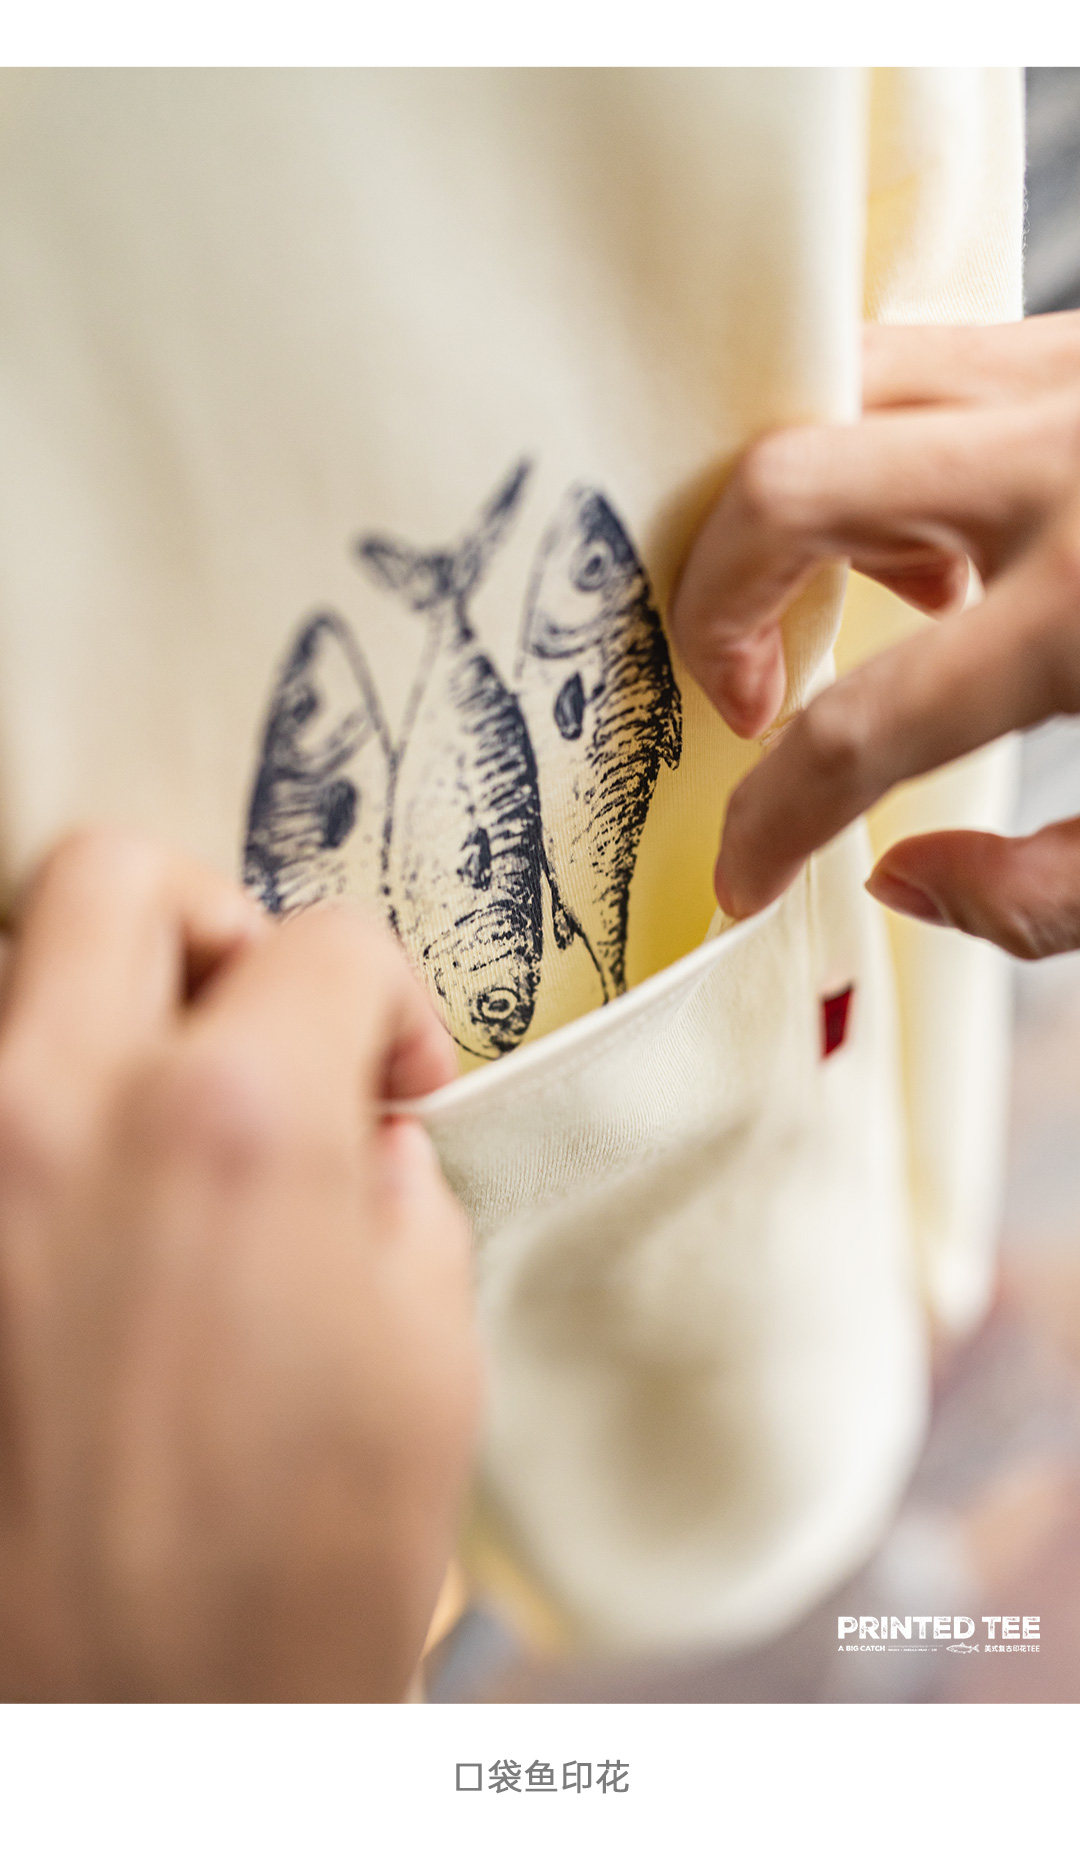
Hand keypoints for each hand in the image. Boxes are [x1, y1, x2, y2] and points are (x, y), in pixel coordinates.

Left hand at [0, 829, 477, 1699]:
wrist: (132, 1748)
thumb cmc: (297, 1590)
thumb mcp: (427, 1368)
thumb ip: (397, 1192)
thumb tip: (361, 1127)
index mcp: (233, 1129)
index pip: (324, 945)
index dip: (390, 1004)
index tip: (394, 1075)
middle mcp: (58, 1113)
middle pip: (112, 874)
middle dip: (211, 924)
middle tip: (252, 1021)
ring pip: (0, 970)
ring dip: (94, 1008)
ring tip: (155, 1117)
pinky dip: (26, 1111)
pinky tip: (78, 1203)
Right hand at [670, 312, 1079, 956]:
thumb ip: (1044, 897)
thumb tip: (894, 875)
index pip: (859, 730)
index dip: (769, 821)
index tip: (744, 871)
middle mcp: (1063, 464)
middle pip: (788, 486)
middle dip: (716, 601)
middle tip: (743, 692)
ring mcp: (1067, 376)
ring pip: (830, 391)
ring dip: (780, 512)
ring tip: (832, 613)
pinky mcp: (1076, 342)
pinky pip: (904, 368)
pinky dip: (860, 454)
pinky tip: (920, 548)